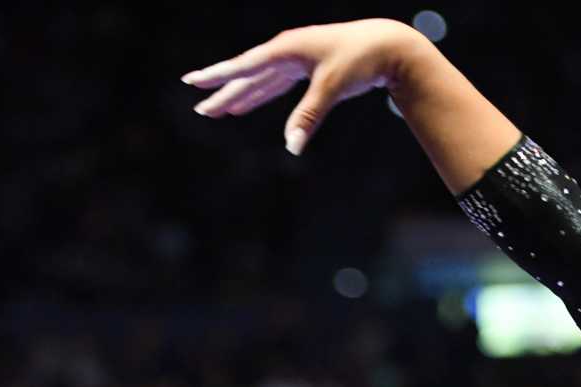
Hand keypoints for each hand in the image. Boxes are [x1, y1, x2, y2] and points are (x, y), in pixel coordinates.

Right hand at [182, 20, 427, 154]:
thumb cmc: (360, 60)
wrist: (388, 45)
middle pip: (248, 75)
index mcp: (286, 49)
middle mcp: (286, 51)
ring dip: (240, 95)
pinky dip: (261, 94)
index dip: (217, 76)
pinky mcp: (307, 68)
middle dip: (224, 93)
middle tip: (200, 108)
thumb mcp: (333, 88)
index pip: (244, 66)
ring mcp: (296, 59)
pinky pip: (276, 84)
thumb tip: (292, 147)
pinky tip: (248, 103)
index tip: (192, 82)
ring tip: (218, 110)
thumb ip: (309, 117)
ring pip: (260, 81)